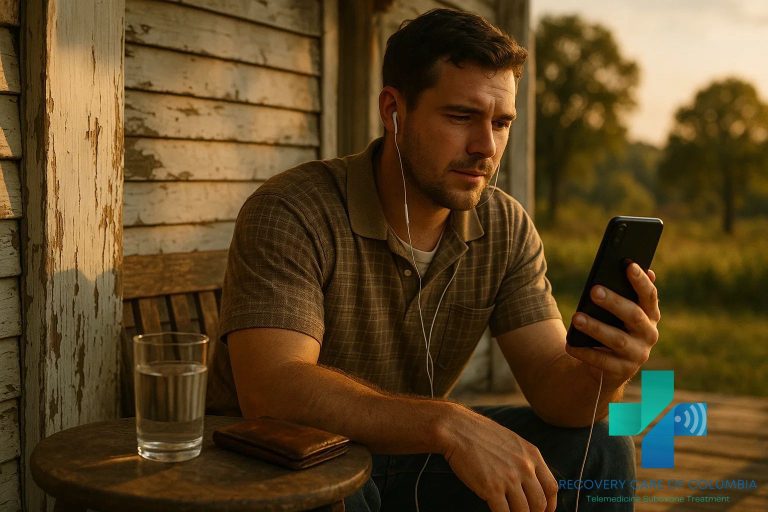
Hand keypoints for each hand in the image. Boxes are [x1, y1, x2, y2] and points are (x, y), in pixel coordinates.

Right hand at [439, 404, 557, 511]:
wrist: (457, 429)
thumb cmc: (480, 434)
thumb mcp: (512, 441)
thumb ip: (524, 460)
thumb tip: (529, 482)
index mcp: (532, 455)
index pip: (551, 487)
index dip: (550, 504)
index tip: (544, 511)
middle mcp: (524, 467)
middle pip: (540, 502)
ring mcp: (509, 479)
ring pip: (524, 511)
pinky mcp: (491, 488)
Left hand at [565, 263, 659, 384]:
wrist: (607, 367)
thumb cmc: (612, 328)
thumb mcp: (619, 312)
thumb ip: (624, 293)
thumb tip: (631, 266)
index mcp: (650, 315)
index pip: (649, 296)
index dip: (641, 281)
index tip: (629, 265)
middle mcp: (648, 334)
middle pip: (634, 315)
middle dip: (614, 302)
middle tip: (594, 290)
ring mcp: (637, 354)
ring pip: (617, 339)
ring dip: (596, 328)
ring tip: (577, 318)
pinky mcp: (622, 371)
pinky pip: (602, 362)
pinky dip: (585, 353)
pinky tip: (570, 344)